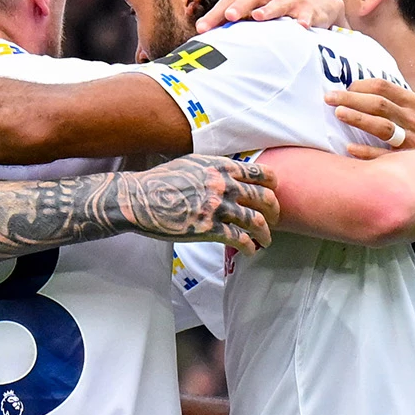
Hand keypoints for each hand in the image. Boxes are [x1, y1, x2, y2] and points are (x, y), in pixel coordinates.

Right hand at [117, 155, 280, 252]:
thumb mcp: (192, 164)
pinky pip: (240, 239)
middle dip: (274, 211)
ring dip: (266, 233)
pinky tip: (250, 250)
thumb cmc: (161, 182)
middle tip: (275, 220)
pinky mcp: (209, 229)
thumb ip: (215, 169)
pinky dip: (249, 246)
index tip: (274, 193)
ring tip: (266, 240)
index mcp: (220, 167)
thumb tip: (231, 175)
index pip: (260, 173)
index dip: (272, 185)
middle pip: (264, 198)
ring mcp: (217, 207)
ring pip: (256, 222)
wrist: (139, 199)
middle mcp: (223, 185)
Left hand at [196, 0, 348, 31]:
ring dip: (268, 10)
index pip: (230, 1)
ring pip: (278, 3)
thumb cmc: (278, 8)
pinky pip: (306, 15)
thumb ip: (235, 21)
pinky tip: (300, 27)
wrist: (318, 1)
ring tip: (258, 17)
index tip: (202, 29)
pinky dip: (303, 20)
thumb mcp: (256, 10)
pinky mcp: (309, 9)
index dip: (216, 14)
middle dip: (240, 6)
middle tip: (229, 17)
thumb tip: (205, 38)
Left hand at [333, 78, 414, 153]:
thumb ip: (396, 103)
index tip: (345, 88)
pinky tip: (350, 147)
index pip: (384, 86)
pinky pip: (384, 156)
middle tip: (329, 97)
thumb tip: (362, 93)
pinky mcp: (408, 163)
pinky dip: (366, 151)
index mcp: (414, 104)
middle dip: (351, 98)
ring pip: (382, 126)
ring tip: (338, 113)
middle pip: (378, 103)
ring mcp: (412, 141)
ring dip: (358, 118)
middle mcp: (414, 120)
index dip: (360, 85)